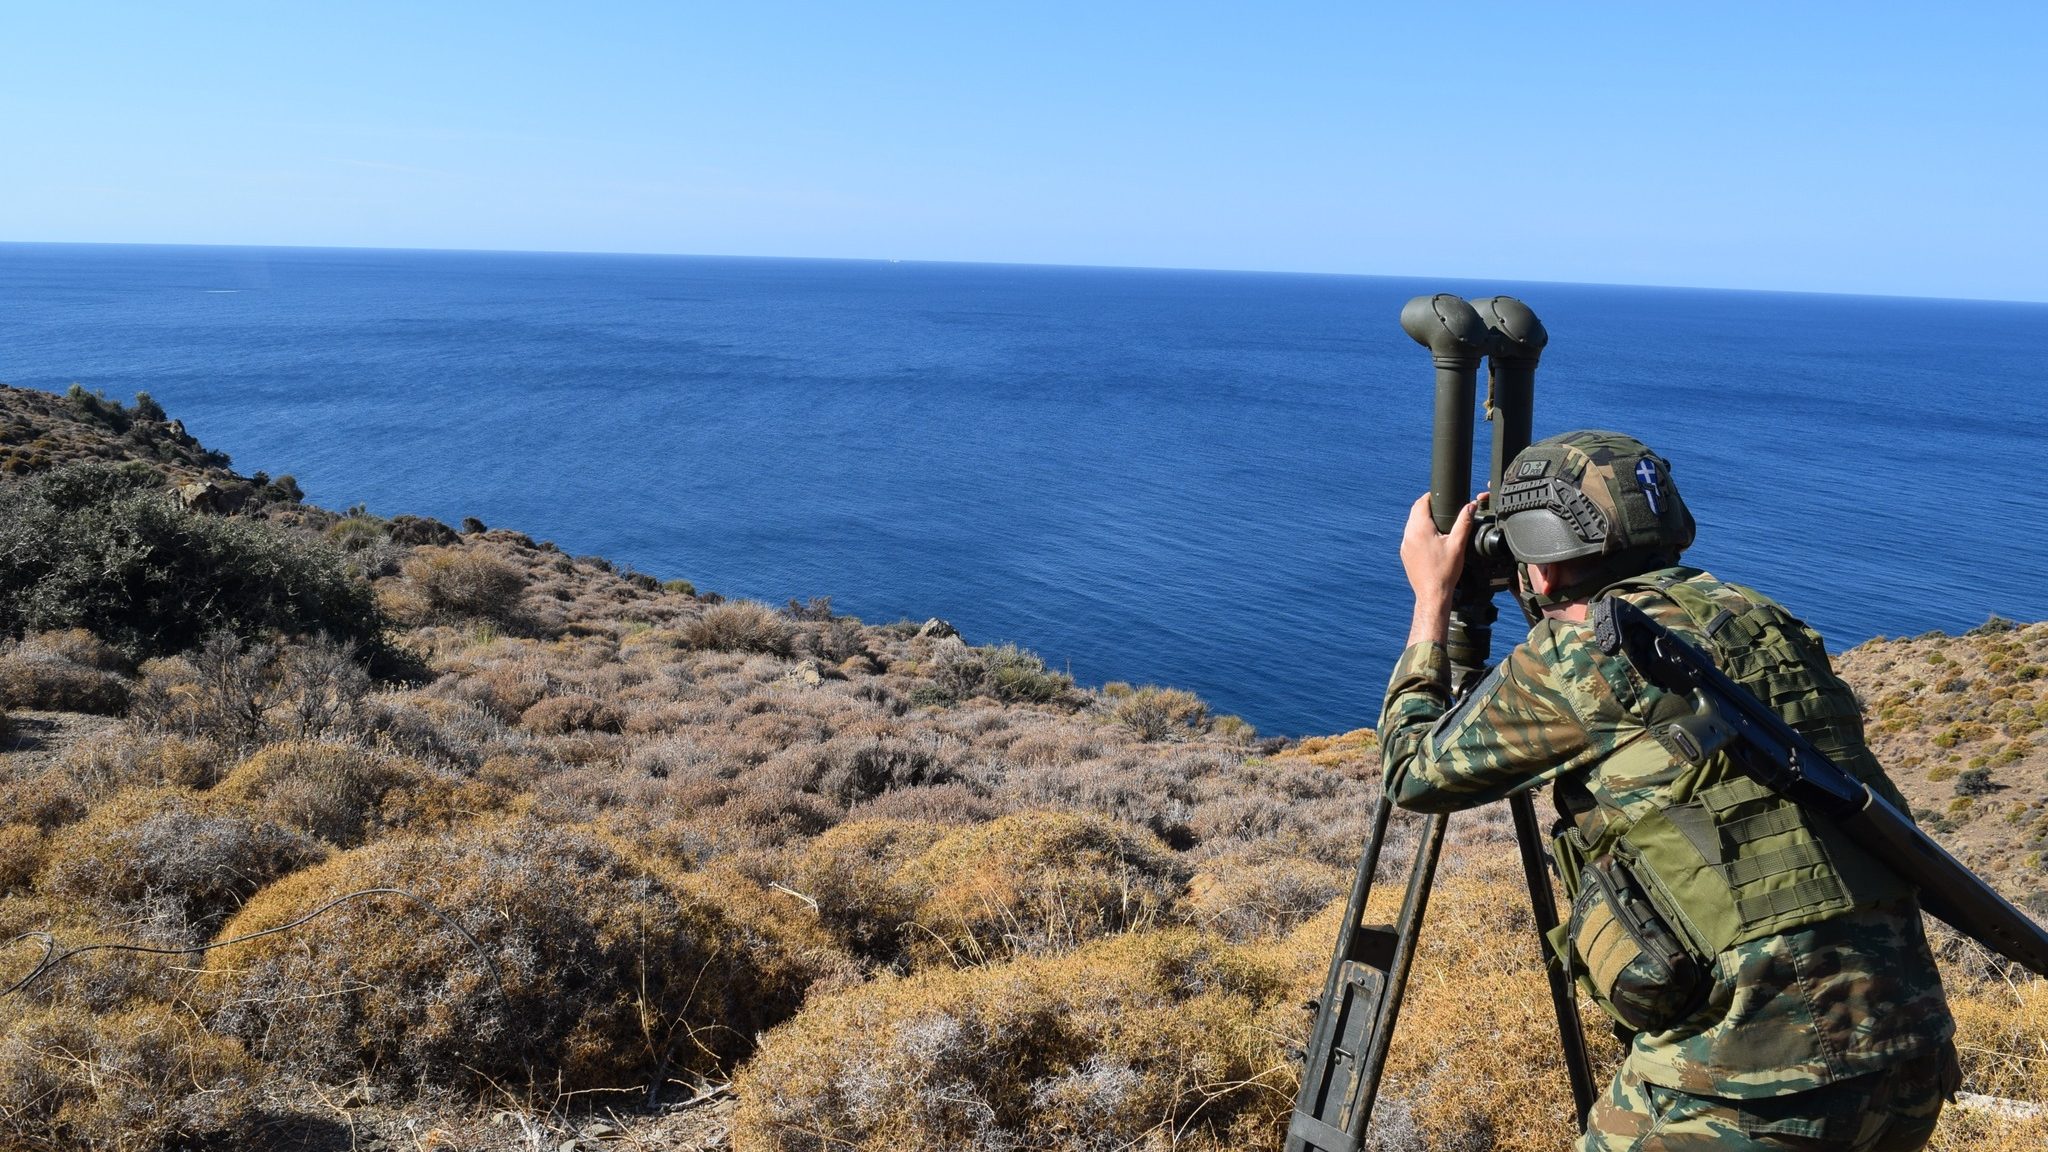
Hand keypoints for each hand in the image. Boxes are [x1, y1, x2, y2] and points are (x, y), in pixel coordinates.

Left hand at [1399, 493, 1475, 609]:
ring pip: (1411, 525)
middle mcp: (1409, 535)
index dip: (1431, 497)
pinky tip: (1431, 539)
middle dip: (1427, 507)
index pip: (1421, 503)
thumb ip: (1464, 522)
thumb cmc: (1445, 571)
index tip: (1441, 496)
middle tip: (1442, 507)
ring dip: (1422, 520)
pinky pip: (1410, 537)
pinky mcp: (1405, 554)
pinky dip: (1418, 533)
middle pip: (1415, 512)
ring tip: (1438, 522)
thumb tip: (1470, 505)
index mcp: (1420, 529)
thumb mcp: (1458, 544)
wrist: (1432, 594)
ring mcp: (1405, 545)